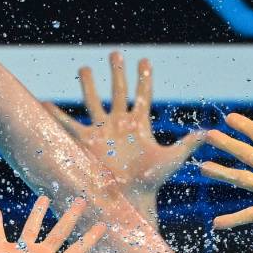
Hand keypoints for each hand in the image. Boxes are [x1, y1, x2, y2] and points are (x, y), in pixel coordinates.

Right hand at [45, 52, 202, 219]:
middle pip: (117, 91)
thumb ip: (188, 144)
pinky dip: (56, 116)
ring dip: (89, 84)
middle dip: (117, 72)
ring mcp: (102, 131)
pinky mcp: (86, 142)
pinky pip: (68, 125)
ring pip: (93, 101)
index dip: (144, 78)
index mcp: (139, 125)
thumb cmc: (151, 182)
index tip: (145, 59)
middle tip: (115, 53)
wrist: (129, 199)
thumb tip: (208, 132)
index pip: (142, 95)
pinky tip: (44, 104)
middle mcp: (119, 124)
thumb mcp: (172, 159)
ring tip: (85, 68)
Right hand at [201, 93, 252, 237]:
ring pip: (241, 179)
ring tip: (202, 167)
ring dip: (221, 173)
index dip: (245, 127)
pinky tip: (216, 223)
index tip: (229, 118)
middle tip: (208, 135)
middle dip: (227, 144)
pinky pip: (250, 214)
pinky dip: (233, 219)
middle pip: (245, 154)